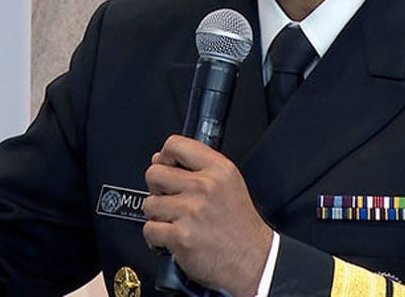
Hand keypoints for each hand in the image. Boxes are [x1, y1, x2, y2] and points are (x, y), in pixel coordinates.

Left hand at [142, 135, 272, 295]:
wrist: (254, 260)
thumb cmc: (240, 225)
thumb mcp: (229, 182)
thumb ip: (199, 166)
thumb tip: (161, 158)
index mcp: (218, 169)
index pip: (175, 145)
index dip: (165, 156)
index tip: (166, 166)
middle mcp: (204, 187)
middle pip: (155, 173)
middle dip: (157, 187)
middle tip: (169, 198)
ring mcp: (191, 211)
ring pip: (150, 203)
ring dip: (157, 214)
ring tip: (174, 221)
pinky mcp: (181, 236)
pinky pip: (150, 229)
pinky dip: (156, 236)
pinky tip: (170, 237)